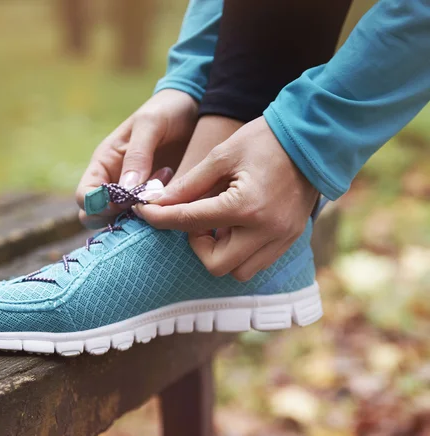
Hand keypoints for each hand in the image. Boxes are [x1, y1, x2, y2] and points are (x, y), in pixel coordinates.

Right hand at [76, 89, 198, 227]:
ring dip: (139, 216)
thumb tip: (125, 190)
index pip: (84, 197)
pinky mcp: (151, 200)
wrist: (191, 110)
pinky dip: (155, 216)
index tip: (125, 201)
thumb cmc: (165, 111)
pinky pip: (145, 219)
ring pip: (120, 222)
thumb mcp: (150, 125)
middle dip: (117, 216)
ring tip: (162, 193)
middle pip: (95, 217)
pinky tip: (173, 197)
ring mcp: (131, 195)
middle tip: (145, 201)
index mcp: (103, 164)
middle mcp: (112, 183)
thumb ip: (137, 155)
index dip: (99, 206)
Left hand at [134, 116, 319, 280]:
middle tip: (197, 221)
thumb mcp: (222, 155)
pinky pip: (256, 263)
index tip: (145, 212)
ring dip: (220, 253)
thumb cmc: (266, 139)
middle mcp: (266, 231)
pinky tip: (235, 227)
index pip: (190, 223)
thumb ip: (189, 185)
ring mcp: (282, 239)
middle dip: (198, 246)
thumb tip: (158, 203)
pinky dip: (239, 252)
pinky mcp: (290, 240)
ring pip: (238, 271)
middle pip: (215, 265)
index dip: (161, 218)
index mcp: (246, 206)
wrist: (315, 137)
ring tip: (219, 224)